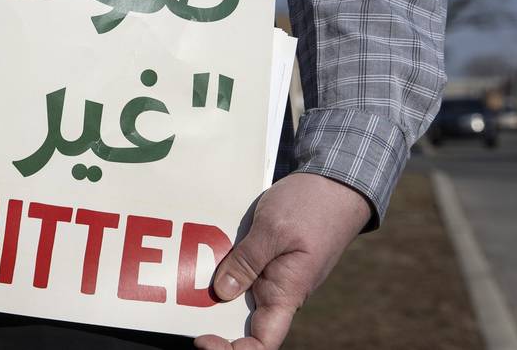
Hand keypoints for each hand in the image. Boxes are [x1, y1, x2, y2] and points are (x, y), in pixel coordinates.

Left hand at [194, 173, 371, 349]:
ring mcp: (273, 274)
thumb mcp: (273, 230)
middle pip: (244, 323)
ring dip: (212, 293)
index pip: (263, 342)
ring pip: (239, 295)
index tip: (203, 339)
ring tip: (182, 281)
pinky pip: (241, 271)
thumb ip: (248, 261)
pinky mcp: (266, 258)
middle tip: (181, 308)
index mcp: (287, 292)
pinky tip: (196, 259)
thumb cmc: (312, 206)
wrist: (335, 183)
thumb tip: (222, 292)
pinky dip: (221, 268)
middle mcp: (278, 290)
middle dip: (214, 320)